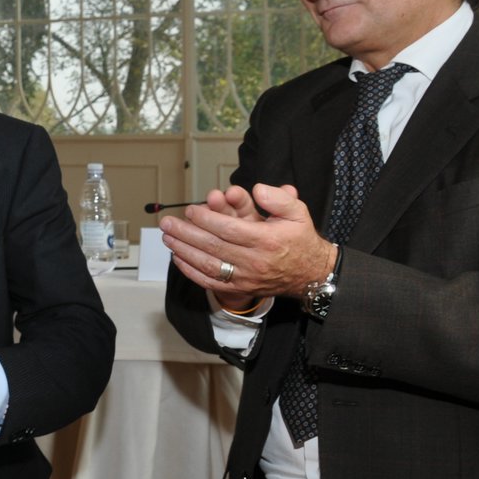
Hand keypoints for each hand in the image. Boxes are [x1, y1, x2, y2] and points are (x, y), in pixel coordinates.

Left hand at [160, 182, 335, 301]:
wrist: (311, 274)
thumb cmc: (299, 239)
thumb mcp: (298, 213)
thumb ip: (279, 199)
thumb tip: (257, 189)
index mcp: (267, 240)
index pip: (229, 229)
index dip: (206, 219)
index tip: (190, 210)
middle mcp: (254, 261)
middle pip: (213, 246)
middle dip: (186, 233)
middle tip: (167, 223)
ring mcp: (246, 278)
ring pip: (208, 265)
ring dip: (183, 250)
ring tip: (167, 237)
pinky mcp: (240, 289)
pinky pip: (210, 282)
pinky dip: (191, 271)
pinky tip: (177, 258)